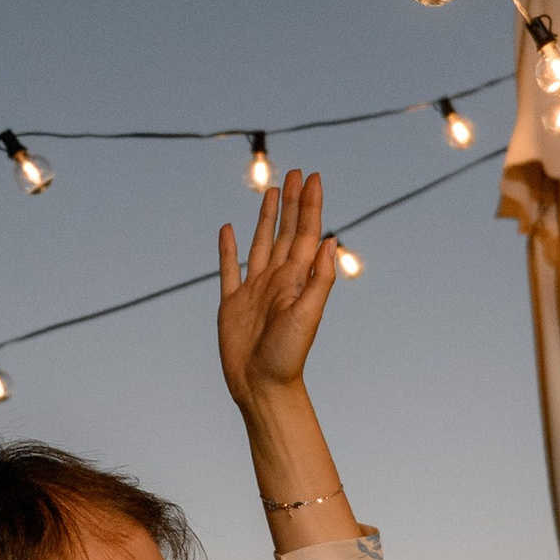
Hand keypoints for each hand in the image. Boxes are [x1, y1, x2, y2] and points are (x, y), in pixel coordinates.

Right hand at [217, 169, 337, 408]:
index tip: (313, 178)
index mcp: (296, 280)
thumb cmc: (288, 356)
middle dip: (292, 203)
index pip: (307, 234)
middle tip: (297, 173)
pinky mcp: (231, 304)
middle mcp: (277, 280)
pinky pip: (229, 269)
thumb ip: (320, 279)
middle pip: (286, 232)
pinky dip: (227, 248)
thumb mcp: (308, 315)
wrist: (262, 387)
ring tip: (271, 191)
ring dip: (267, 218)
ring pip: (261, 243)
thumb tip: (332, 241)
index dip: (310, 205)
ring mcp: (254, 290)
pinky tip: (227, 229)